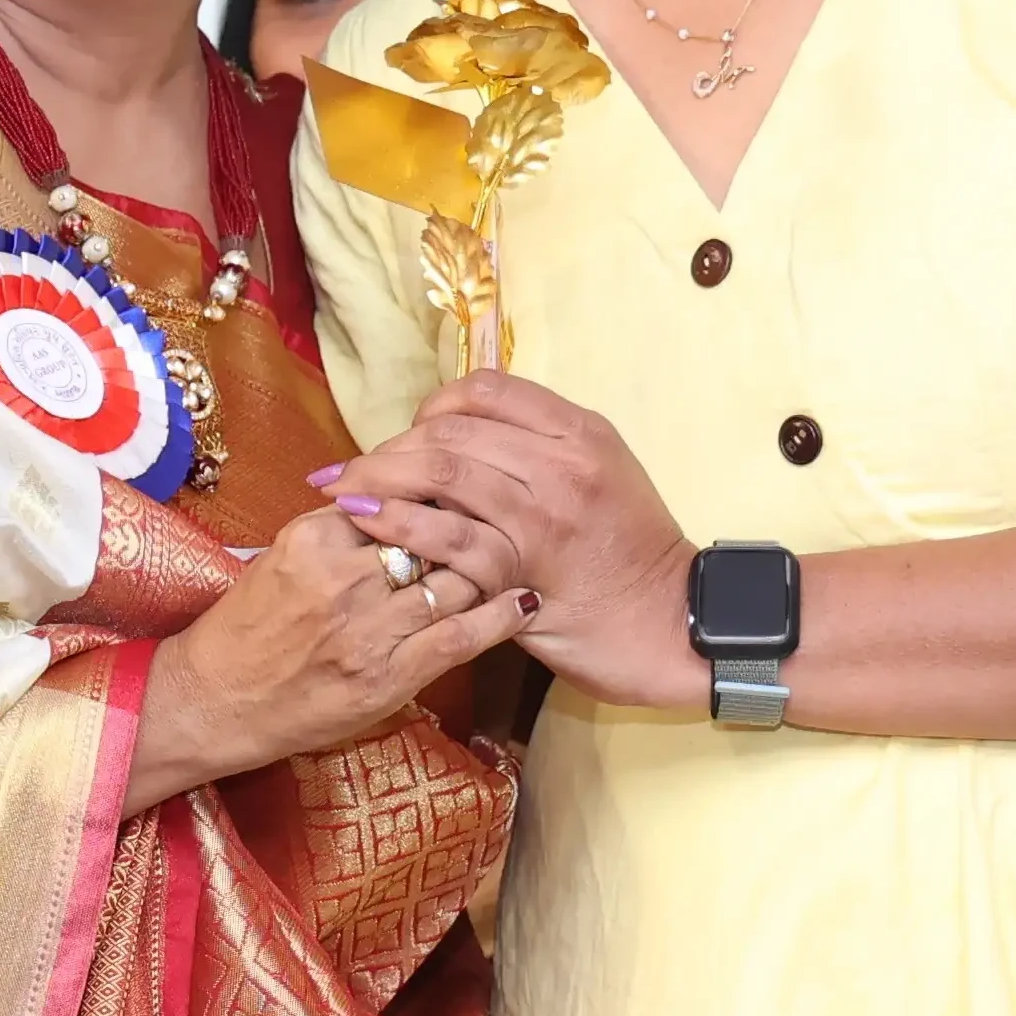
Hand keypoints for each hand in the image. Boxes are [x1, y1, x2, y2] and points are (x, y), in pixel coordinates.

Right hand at [128, 506, 529, 813]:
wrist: (216, 701)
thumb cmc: (248, 626)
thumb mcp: (283, 556)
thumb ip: (340, 526)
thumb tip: (405, 491)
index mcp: (312, 537)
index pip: (396, 494)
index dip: (435, 490)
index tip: (463, 487)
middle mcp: (341, 579)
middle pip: (433, 532)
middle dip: (471, 523)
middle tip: (505, 514)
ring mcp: (366, 630)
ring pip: (455, 579)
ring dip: (491, 566)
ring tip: (519, 555)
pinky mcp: (388, 677)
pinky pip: (462, 636)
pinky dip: (502, 616)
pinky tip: (526, 599)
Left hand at [321, 373, 704, 711]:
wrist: (673, 625)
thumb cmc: (631, 554)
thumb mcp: (601, 478)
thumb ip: (538, 453)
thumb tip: (457, 442)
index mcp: (581, 433)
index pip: (487, 390)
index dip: (434, 407)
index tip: (410, 435)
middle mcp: (563, 463)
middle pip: (454, 428)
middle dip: (392, 447)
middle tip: (357, 472)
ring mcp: (544, 515)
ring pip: (443, 470)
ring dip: (380, 479)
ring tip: (343, 494)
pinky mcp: (525, 569)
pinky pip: (447, 535)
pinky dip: (397, 525)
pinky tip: (366, 527)